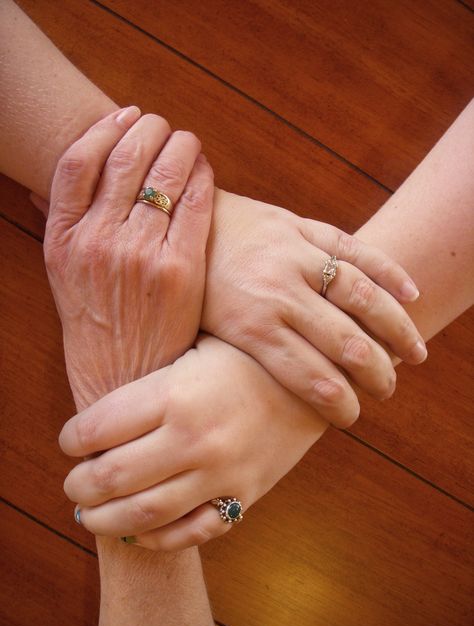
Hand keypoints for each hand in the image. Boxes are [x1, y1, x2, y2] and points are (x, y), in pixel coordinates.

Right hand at [44, 107, 213, 408]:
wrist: (124, 379)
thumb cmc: (98, 326)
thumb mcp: (64, 275)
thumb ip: (68, 225)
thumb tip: (72, 176)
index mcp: (62, 240)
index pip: (78, 162)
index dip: (105, 129)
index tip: (125, 116)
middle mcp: (97, 241)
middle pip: (125, 158)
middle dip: (150, 129)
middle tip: (164, 127)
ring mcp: (140, 254)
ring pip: (164, 174)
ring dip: (180, 146)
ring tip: (187, 142)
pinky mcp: (180, 270)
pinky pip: (195, 203)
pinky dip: (202, 177)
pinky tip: (204, 170)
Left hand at [59, 336, 326, 549]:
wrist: (313, 376)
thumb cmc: (245, 352)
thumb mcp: (193, 346)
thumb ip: (147, 377)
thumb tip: (95, 410)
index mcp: (174, 394)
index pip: (95, 428)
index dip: (70, 438)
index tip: (69, 439)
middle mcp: (193, 438)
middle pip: (110, 476)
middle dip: (78, 483)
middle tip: (72, 480)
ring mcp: (220, 472)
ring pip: (142, 514)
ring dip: (103, 519)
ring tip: (89, 513)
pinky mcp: (243, 495)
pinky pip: (190, 532)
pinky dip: (155, 538)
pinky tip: (137, 530)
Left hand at [203, 190, 426, 426]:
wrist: (177, 220)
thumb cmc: (188, 286)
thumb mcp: (195, 333)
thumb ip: (223, 368)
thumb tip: (238, 416)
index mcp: (251, 326)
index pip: (311, 377)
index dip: (341, 403)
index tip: (354, 417)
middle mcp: (278, 292)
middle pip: (345, 342)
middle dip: (374, 374)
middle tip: (387, 391)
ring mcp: (293, 256)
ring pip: (359, 295)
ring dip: (395, 327)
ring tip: (415, 353)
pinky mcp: (299, 227)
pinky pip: (352, 248)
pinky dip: (387, 271)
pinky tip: (411, 293)